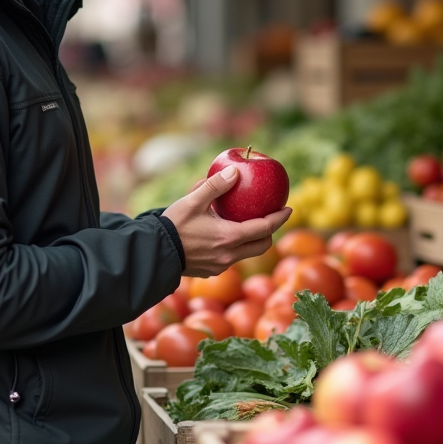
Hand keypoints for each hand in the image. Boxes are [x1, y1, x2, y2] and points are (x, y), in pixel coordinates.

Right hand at [162, 165, 291, 277]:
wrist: (154, 254)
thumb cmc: (173, 226)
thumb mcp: (193, 201)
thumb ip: (215, 186)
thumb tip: (236, 172)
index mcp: (230, 237)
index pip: (265, 228)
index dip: (280, 218)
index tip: (289, 208)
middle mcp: (230, 255)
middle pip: (262, 246)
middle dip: (270, 232)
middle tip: (271, 217)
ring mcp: (221, 266)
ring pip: (247, 253)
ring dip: (253, 240)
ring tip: (249, 224)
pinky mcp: (211, 271)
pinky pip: (232, 258)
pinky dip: (237, 246)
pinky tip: (226, 235)